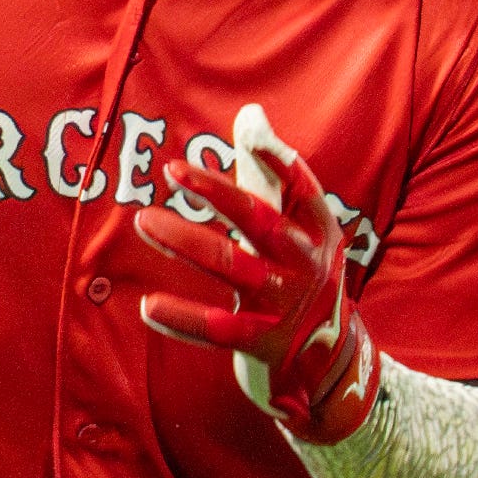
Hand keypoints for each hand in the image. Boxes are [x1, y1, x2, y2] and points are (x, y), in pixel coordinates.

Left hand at [134, 107, 378, 444]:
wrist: (333, 365)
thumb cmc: (301, 277)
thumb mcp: (297, 229)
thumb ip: (269, 174)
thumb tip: (251, 112)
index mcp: (318, 231)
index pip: (300, 187)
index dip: (277, 160)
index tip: (250, 135)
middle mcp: (308, 264)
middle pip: (260, 220)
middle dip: (216, 191)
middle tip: (172, 167)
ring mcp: (287, 305)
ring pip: (231, 266)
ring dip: (185, 241)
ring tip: (144, 221)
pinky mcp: (265, 343)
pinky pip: (219, 328)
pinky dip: (183, 316)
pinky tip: (149, 304)